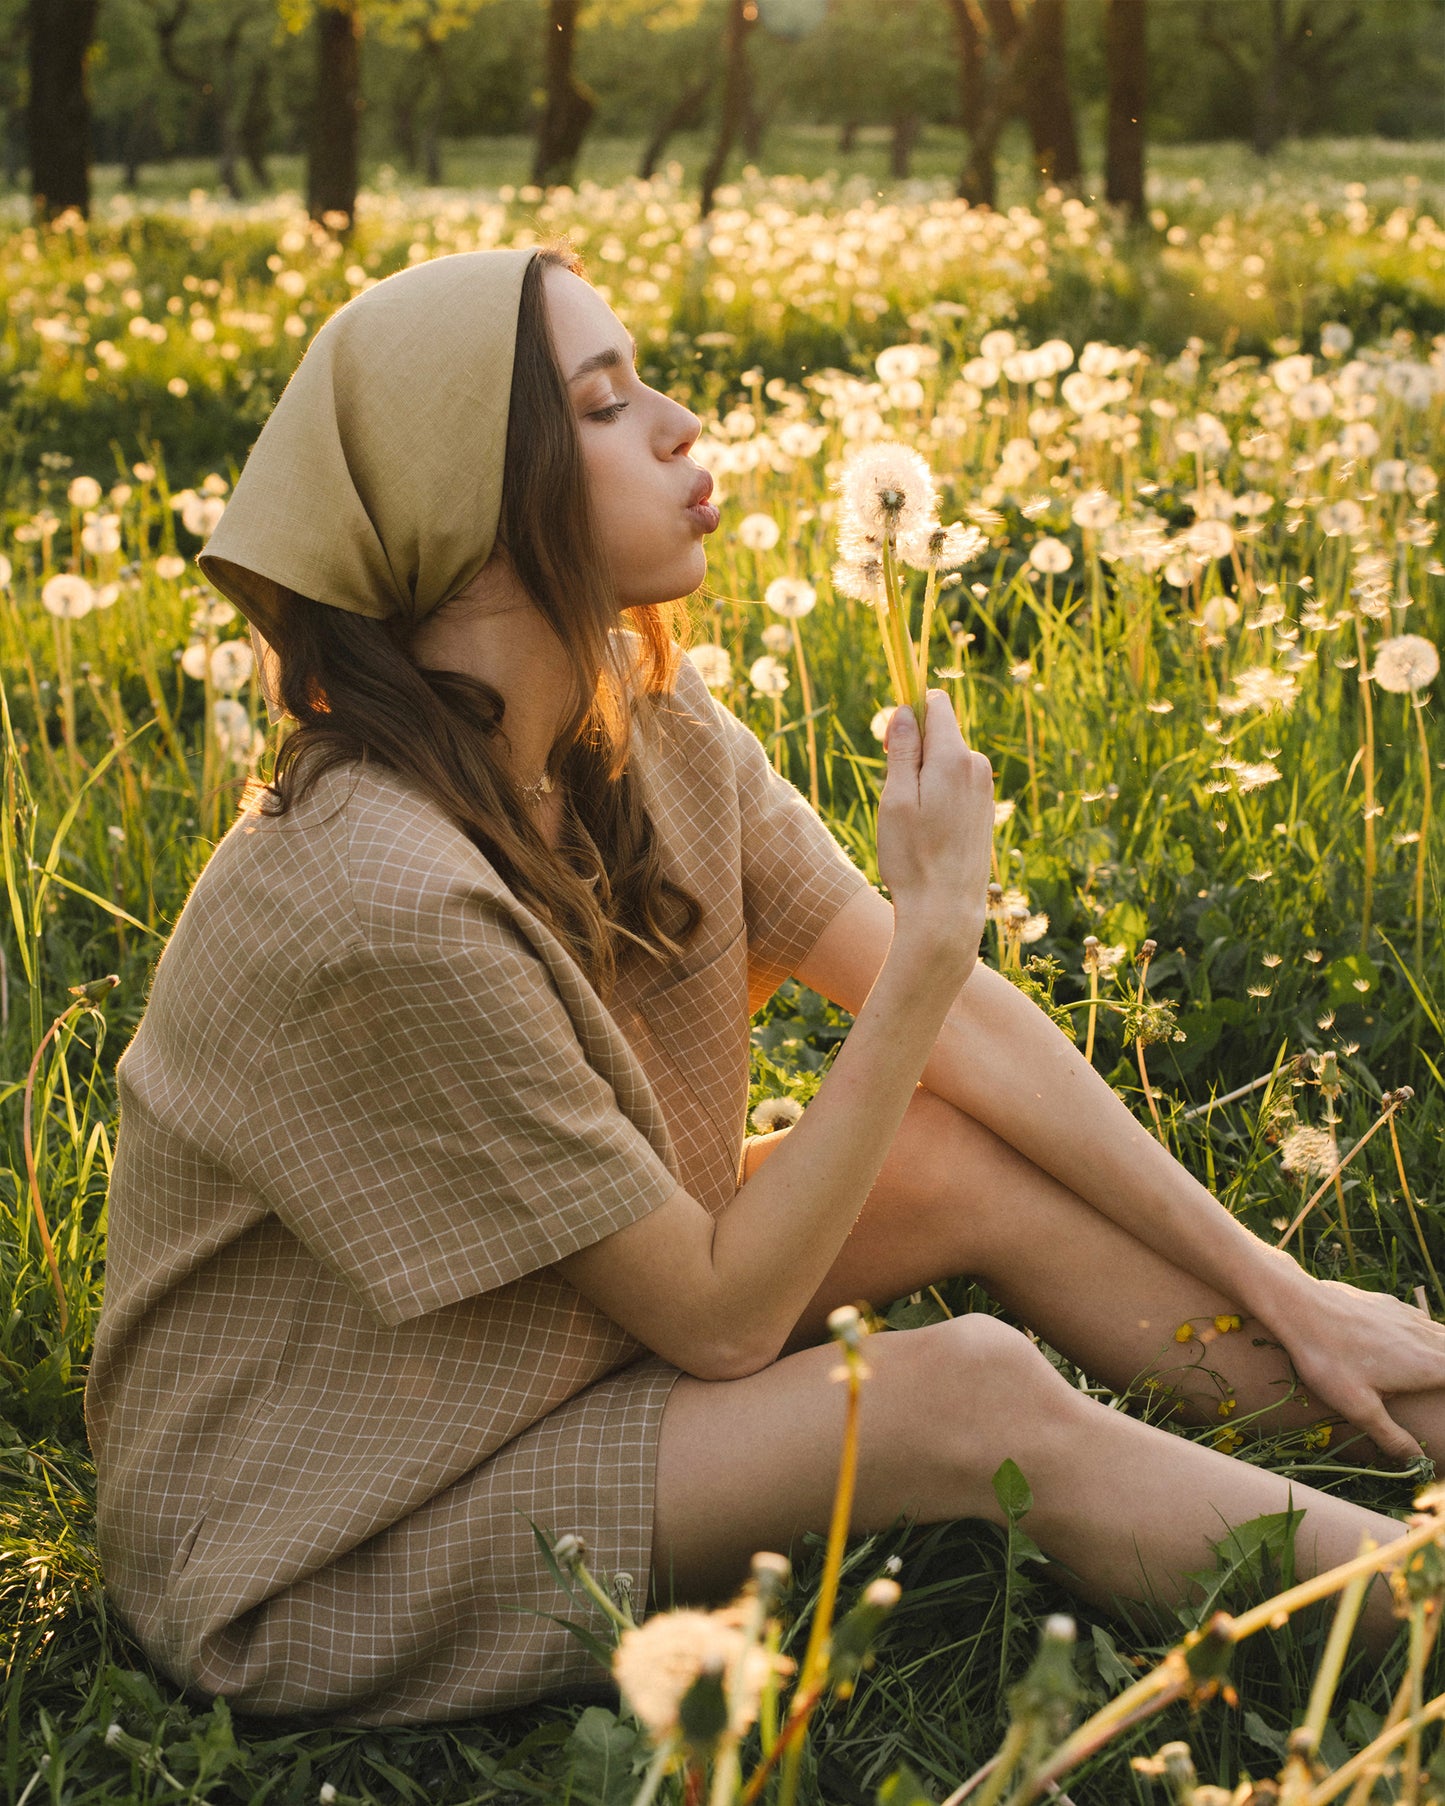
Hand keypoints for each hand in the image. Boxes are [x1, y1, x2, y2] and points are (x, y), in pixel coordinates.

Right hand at [877, 692, 992, 972]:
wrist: (946, 910)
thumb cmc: (913, 857)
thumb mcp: (895, 799)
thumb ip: (902, 750)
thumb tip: (904, 711)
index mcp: (954, 757)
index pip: (936, 703)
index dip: (907, 711)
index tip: (888, 741)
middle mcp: (976, 766)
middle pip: (940, 733)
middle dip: (913, 748)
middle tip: (893, 792)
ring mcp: (984, 789)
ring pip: (946, 761)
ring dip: (923, 777)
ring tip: (911, 820)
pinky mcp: (985, 809)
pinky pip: (955, 784)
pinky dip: (937, 796)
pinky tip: (929, 832)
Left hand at [1262, 1274, 1444, 1464]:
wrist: (1298, 1305)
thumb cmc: (1328, 1359)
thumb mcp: (1359, 1408)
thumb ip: (1391, 1437)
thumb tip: (1416, 1462)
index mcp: (1427, 1364)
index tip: (1441, 1405)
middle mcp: (1424, 1336)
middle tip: (1436, 1395)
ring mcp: (1406, 1316)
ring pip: (1440, 1334)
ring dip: (1441, 1353)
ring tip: (1431, 1372)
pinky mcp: (1388, 1304)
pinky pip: (1420, 1320)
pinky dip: (1426, 1335)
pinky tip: (1412, 1343)